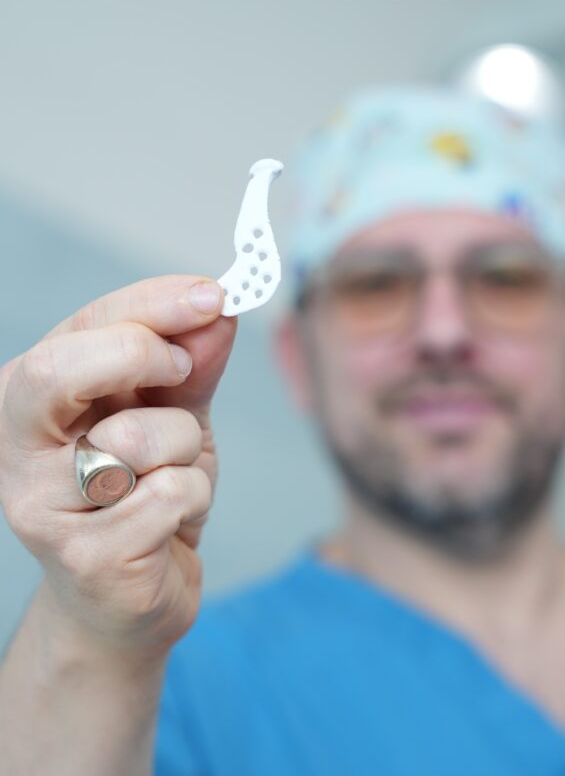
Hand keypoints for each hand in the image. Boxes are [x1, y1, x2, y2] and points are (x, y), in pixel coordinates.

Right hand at [0, 276, 236, 657]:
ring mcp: (43, 506)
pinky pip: (170, 494)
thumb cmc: (147, 497)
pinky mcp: (85, 556)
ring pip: (137, 438)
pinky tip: (172, 520)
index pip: (82, 326)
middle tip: (183, 370)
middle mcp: (19, 448)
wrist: (131, 599)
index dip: (152, 303)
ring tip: (172, 475)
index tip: (212, 294)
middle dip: (139, 355)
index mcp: (36, 399)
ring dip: (185, 449)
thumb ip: (192, 366)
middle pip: (58, 371)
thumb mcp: (174, 419)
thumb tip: (217, 311)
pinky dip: (193, 497)